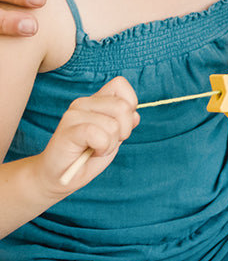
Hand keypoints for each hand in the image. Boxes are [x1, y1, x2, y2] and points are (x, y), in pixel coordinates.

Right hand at [44, 76, 139, 190]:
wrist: (59, 176)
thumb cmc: (87, 156)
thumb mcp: (113, 137)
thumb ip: (125, 122)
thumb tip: (135, 115)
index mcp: (95, 100)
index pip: (120, 84)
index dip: (130, 105)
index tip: (120, 125)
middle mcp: (83, 103)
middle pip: (123, 106)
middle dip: (124, 130)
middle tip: (107, 142)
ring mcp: (74, 114)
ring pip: (113, 124)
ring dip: (111, 143)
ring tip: (96, 149)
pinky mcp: (68, 130)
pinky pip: (99, 135)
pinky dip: (102, 148)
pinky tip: (90, 152)